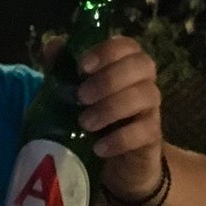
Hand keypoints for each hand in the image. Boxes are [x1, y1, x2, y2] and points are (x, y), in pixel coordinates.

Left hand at [71, 35, 163, 198]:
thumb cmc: (90, 114)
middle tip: (81, 96)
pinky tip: (99, 147)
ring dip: (112, 107)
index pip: (128, 45)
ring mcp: (151, 109)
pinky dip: (121, 139)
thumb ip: (61, 66)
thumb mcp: (70, 90)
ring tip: (85, 123)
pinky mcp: (153, 137)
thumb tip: (53, 44)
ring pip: (146, 96)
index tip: (82, 67)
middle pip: (143, 65)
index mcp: (123, 64)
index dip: (107, 51)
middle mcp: (142, 82)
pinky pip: (146, 132)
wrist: (108, 161)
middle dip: (110, 78)